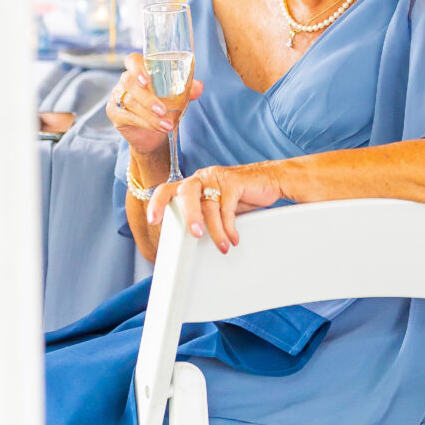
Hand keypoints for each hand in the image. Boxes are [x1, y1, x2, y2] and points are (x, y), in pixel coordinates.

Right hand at [106, 52, 202, 156]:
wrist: (154, 135)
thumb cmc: (165, 109)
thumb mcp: (178, 99)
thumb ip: (187, 91)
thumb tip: (199, 86)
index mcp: (140, 71)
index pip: (133, 61)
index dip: (137, 68)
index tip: (147, 80)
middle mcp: (126, 81)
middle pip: (129, 83)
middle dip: (147, 98)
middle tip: (163, 110)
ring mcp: (118, 96)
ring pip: (130, 101)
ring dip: (150, 115)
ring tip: (167, 124)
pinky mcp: (115, 112)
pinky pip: (128, 116)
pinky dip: (145, 123)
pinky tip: (158, 127)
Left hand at [146, 161, 284, 253]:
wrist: (271, 179)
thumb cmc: (242, 194)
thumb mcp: (218, 203)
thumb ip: (203, 213)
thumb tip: (189, 239)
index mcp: (194, 183)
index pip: (168, 189)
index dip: (158, 203)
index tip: (153, 221)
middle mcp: (202, 178)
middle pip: (186, 193)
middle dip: (189, 215)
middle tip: (195, 234)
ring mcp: (218, 178)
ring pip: (210, 206)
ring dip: (216, 231)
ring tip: (223, 246)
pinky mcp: (234, 182)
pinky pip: (227, 208)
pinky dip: (230, 227)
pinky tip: (233, 238)